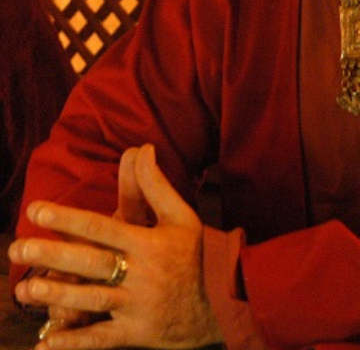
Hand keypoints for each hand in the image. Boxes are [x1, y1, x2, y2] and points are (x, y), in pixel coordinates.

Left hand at [9, 144, 222, 349]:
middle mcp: (141, 273)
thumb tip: (142, 148)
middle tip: (19, 248)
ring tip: (25, 289)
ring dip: (57, 296)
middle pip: (91, 263)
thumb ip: (156, 185)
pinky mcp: (134, 334)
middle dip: (54, 256)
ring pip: (91, 300)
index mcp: (149, 243)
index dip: (70, 219)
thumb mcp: (181, 216)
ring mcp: (136, 306)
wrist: (222, 300)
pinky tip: (44, 344)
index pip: (103, 227)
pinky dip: (72, 344)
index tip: (38, 211)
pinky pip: (99, 340)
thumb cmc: (196, 253)